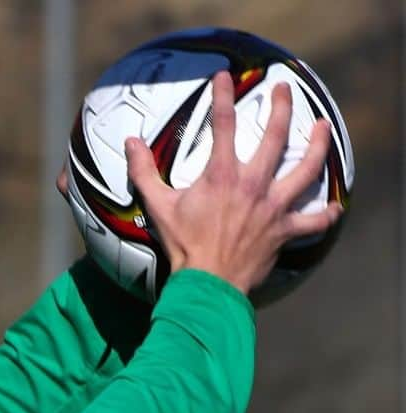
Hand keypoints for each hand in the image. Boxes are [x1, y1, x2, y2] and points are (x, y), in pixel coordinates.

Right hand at [125, 70, 343, 296]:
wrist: (207, 284)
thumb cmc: (183, 246)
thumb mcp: (158, 207)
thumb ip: (144, 173)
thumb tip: (131, 143)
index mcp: (222, 175)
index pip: (223, 123)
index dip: (223, 95)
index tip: (224, 77)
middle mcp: (253, 184)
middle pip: (276, 135)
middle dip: (282, 106)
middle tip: (284, 90)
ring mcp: (272, 207)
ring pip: (305, 169)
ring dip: (317, 146)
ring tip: (322, 128)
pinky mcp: (283, 231)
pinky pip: (311, 222)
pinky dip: (324, 216)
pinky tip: (334, 209)